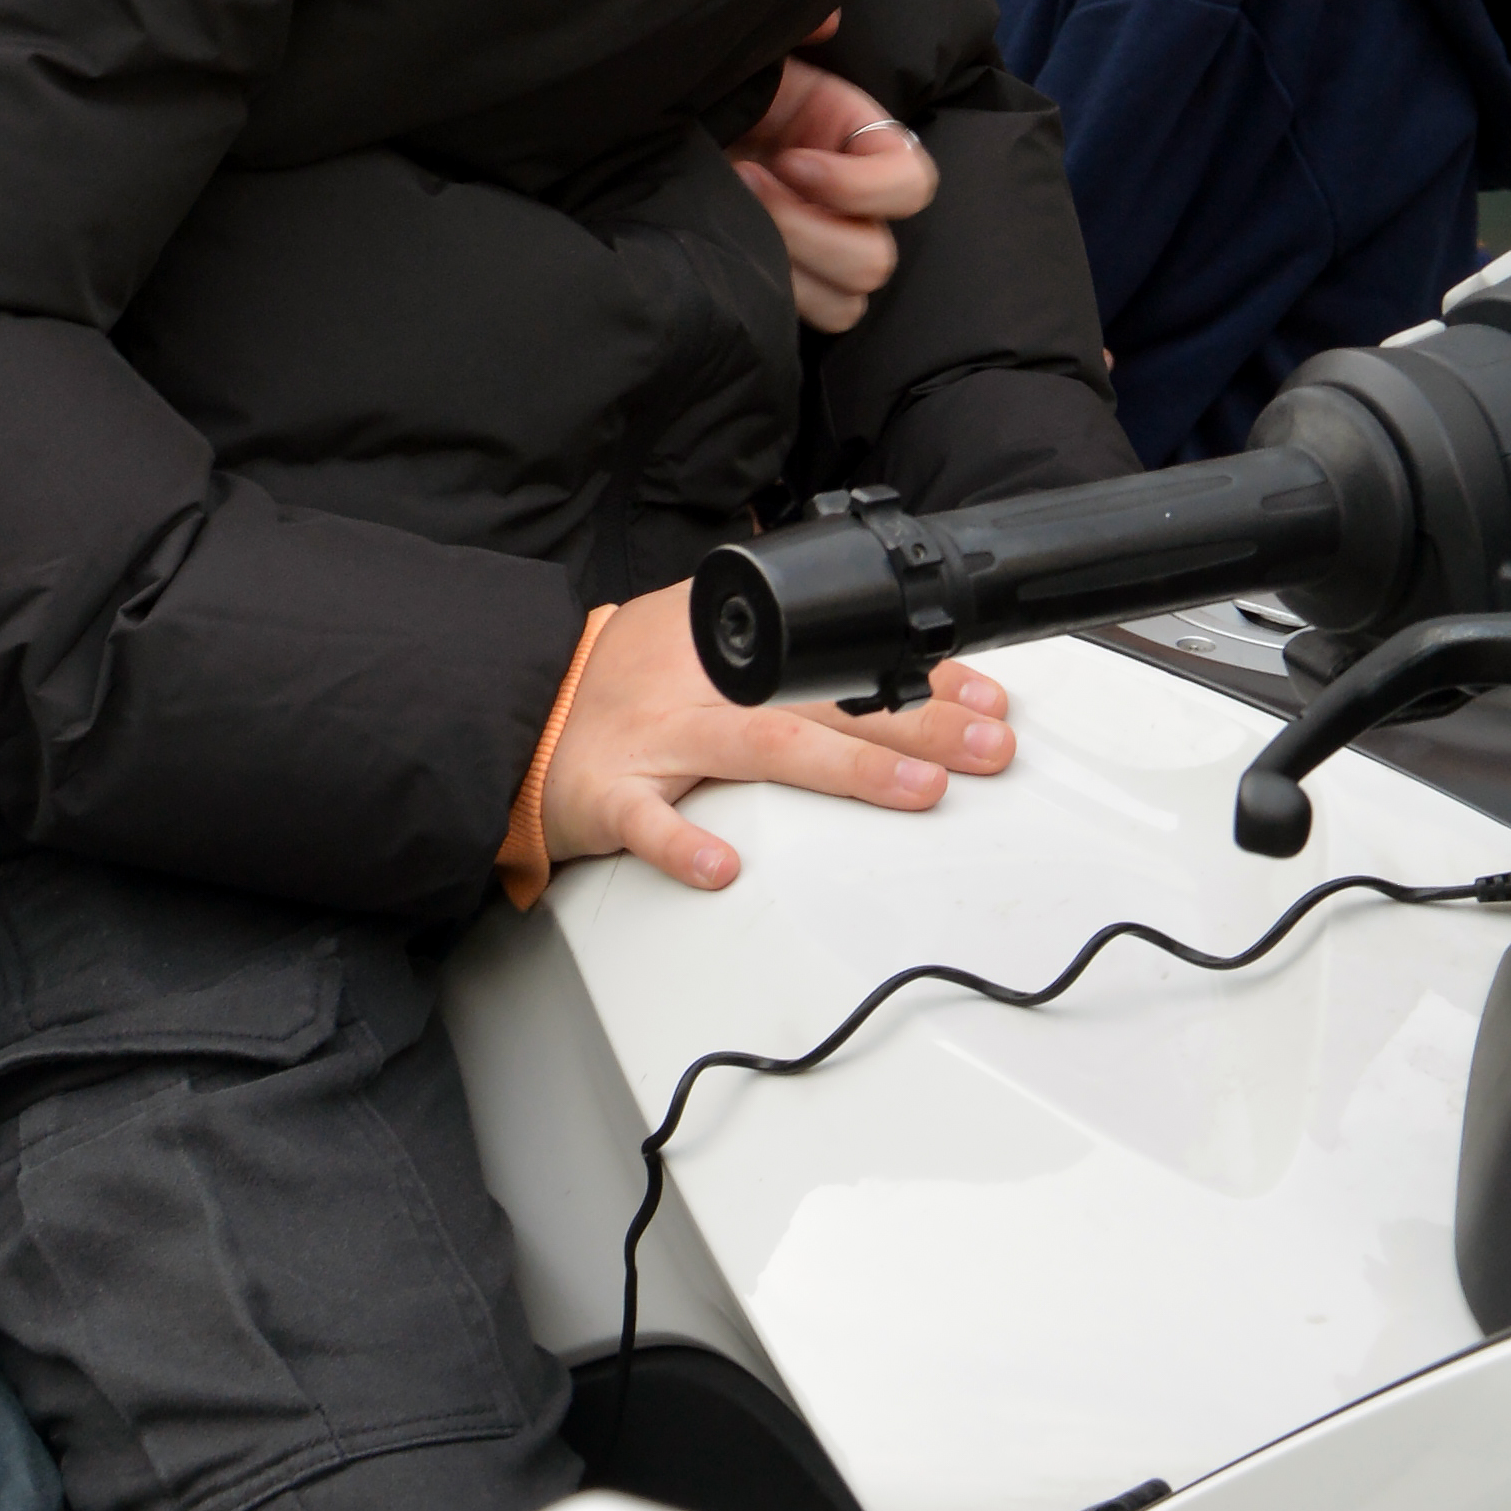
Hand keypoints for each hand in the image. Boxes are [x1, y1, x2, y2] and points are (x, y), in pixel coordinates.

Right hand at [542, 594, 1010, 893]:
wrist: (522, 708)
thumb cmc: (629, 681)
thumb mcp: (712, 642)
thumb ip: (794, 653)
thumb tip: (900, 663)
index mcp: (736, 649)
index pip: (843, 657)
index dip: (919, 680)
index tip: (988, 701)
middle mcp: (705, 687)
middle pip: (824, 700)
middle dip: (915, 724)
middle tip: (988, 746)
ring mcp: (658, 739)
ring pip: (759, 748)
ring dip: (844, 770)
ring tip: (918, 791)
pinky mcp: (609, 794)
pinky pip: (646, 823)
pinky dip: (681, 845)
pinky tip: (722, 868)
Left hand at [726, 33, 938, 336]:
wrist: (648, 136)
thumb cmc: (707, 94)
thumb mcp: (748, 59)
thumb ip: (789, 33)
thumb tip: (827, 20)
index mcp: (855, 145)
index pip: (912, 184)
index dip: (859, 185)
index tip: (790, 162)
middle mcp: (850, 207)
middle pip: (877, 257)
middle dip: (808, 231)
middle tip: (746, 187)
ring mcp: (822, 254)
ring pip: (850, 300)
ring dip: (793, 267)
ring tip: (734, 220)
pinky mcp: (792, 289)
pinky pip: (816, 320)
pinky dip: (781, 299)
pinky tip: (731, 258)